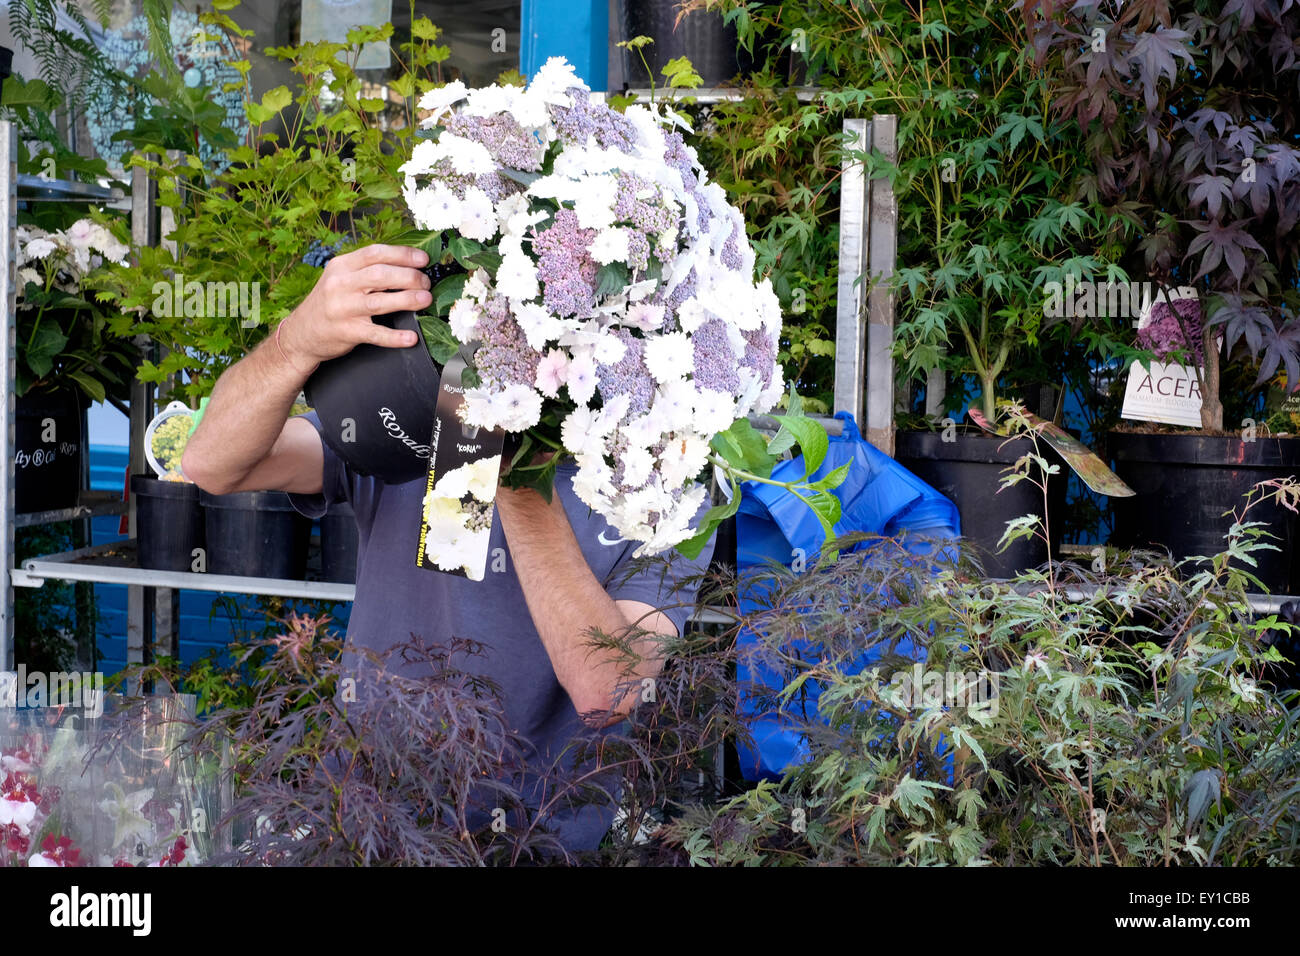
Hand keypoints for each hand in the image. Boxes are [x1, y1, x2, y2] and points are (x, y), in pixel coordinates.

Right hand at [281, 244, 432, 364]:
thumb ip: (366, 270)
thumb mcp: (340, 278)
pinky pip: (375, 334)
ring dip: (407, 300)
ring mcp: (342, 309)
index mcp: (341, 266)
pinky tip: (411, 337)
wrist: (301, 333)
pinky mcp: (346, 332)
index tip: (423, 260)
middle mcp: (340, 284)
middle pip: (380, 275)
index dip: (402, 255)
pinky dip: (395, 337)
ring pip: (380, 302)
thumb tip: (406, 265)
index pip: (375, 253)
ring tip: (425, 299)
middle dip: (410, 277)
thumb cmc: (329, 302)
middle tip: (426, 283)